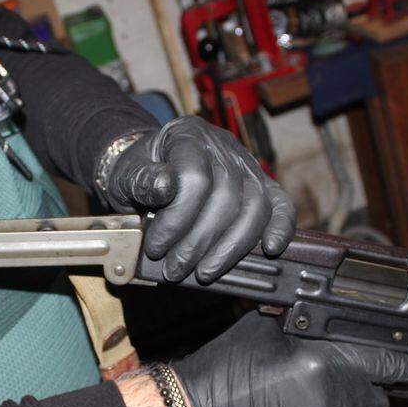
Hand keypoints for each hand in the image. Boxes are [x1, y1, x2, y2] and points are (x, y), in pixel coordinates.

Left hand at [98, 116, 294, 283]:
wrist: (150, 166)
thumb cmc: (139, 172)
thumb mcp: (126, 173)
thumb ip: (141, 180)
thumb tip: (165, 186)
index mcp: (188, 135)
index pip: (195, 178)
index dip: (177, 220)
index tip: (157, 247)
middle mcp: (223, 146)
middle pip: (226, 197)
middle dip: (199, 242)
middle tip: (176, 268)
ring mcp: (246, 164)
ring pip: (255, 207)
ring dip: (230, 248)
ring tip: (204, 272)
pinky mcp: (261, 184)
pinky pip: (280, 203)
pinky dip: (281, 227)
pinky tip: (271, 248)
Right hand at [170, 312, 407, 406]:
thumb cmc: (229, 367)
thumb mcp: (270, 327)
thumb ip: (311, 322)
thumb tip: (337, 317)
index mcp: (330, 360)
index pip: (394, 362)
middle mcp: (339, 400)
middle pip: (381, 398)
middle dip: (366, 389)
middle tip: (334, 381)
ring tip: (318, 405)